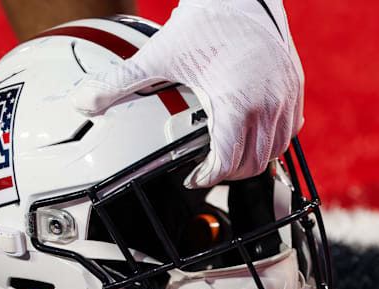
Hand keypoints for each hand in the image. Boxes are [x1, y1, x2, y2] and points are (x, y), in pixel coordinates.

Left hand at [72, 0, 304, 187]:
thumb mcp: (157, 55)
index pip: (228, 161)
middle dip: (228, 173)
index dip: (209, 177)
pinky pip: (290, 128)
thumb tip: (83, 102)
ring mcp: (287, 95)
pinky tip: (250, 133)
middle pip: (254, 162)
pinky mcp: (295, 86)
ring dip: (251, 159)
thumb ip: (119, 83)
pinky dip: (271, 139)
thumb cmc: (206, 21)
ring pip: (275, 150)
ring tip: (227, 157)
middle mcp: (269, 103)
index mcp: (236, 102)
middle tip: (207, 171)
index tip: (194, 177)